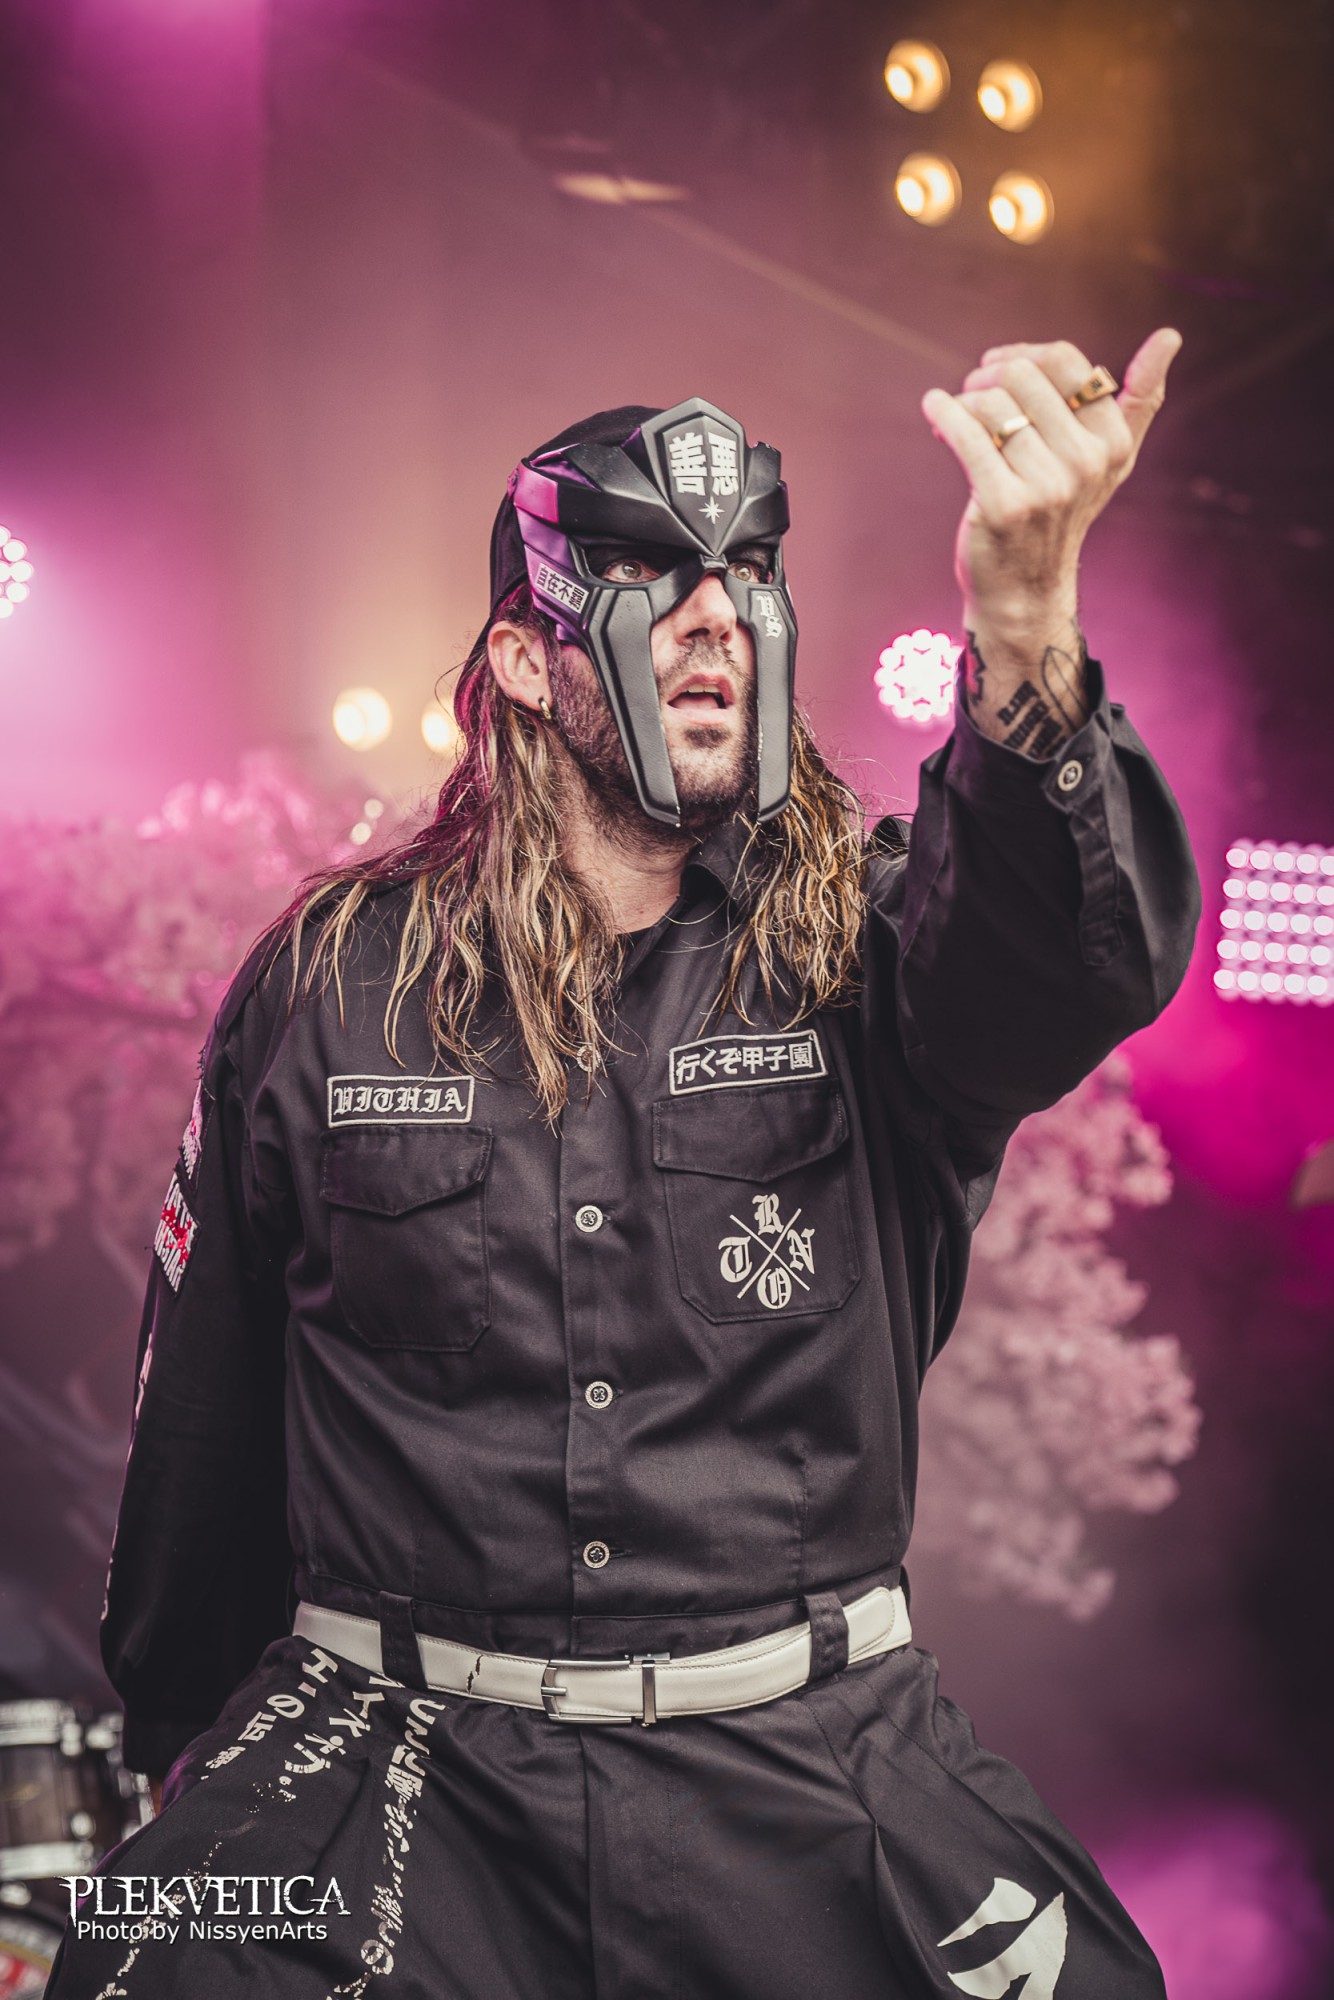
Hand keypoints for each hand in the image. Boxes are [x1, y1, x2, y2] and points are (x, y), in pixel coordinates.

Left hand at [922, 328, 1181, 655]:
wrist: (1025, 588)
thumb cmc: (1062, 512)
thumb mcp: (1111, 459)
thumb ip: (1140, 399)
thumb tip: (1171, 334)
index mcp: (1113, 440)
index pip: (1064, 360)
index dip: (1023, 355)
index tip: (1000, 368)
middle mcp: (1087, 462)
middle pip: (1022, 374)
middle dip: (987, 376)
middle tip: (972, 396)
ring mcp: (1047, 487)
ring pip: (991, 403)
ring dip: (962, 401)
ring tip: (954, 417)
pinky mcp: (1003, 506)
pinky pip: (966, 437)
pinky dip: (943, 414)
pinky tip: (934, 410)